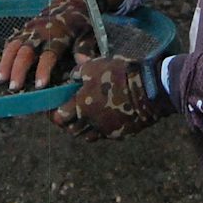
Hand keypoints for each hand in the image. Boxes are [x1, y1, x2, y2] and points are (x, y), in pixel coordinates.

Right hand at [0, 0, 94, 88]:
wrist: (72, 1)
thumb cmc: (81, 21)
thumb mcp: (88, 32)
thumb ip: (84, 47)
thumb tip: (83, 62)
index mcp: (58, 34)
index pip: (48, 54)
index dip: (43, 69)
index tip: (40, 85)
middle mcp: (40, 32)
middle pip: (26, 52)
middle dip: (18, 69)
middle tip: (14, 87)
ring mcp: (30, 29)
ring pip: (14, 46)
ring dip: (6, 62)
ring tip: (1, 79)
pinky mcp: (24, 29)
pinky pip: (11, 41)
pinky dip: (5, 54)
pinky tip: (2, 67)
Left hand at [51, 56, 168, 139]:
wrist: (149, 88)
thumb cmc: (119, 74)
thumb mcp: (95, 66)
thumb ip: (78, 72)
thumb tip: (71, 76)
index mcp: (81, 105)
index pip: (60, 117)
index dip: (54, 114)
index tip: (54, 109)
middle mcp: (91, 122)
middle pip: (72, 130)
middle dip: (69, 123)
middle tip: (71, 114)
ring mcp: (106, 130)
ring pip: (87, 136)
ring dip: (84, 128)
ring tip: (87, 117)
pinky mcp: (120, 134)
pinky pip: (104, 135)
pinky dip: (100, 130)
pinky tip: (105, 118)